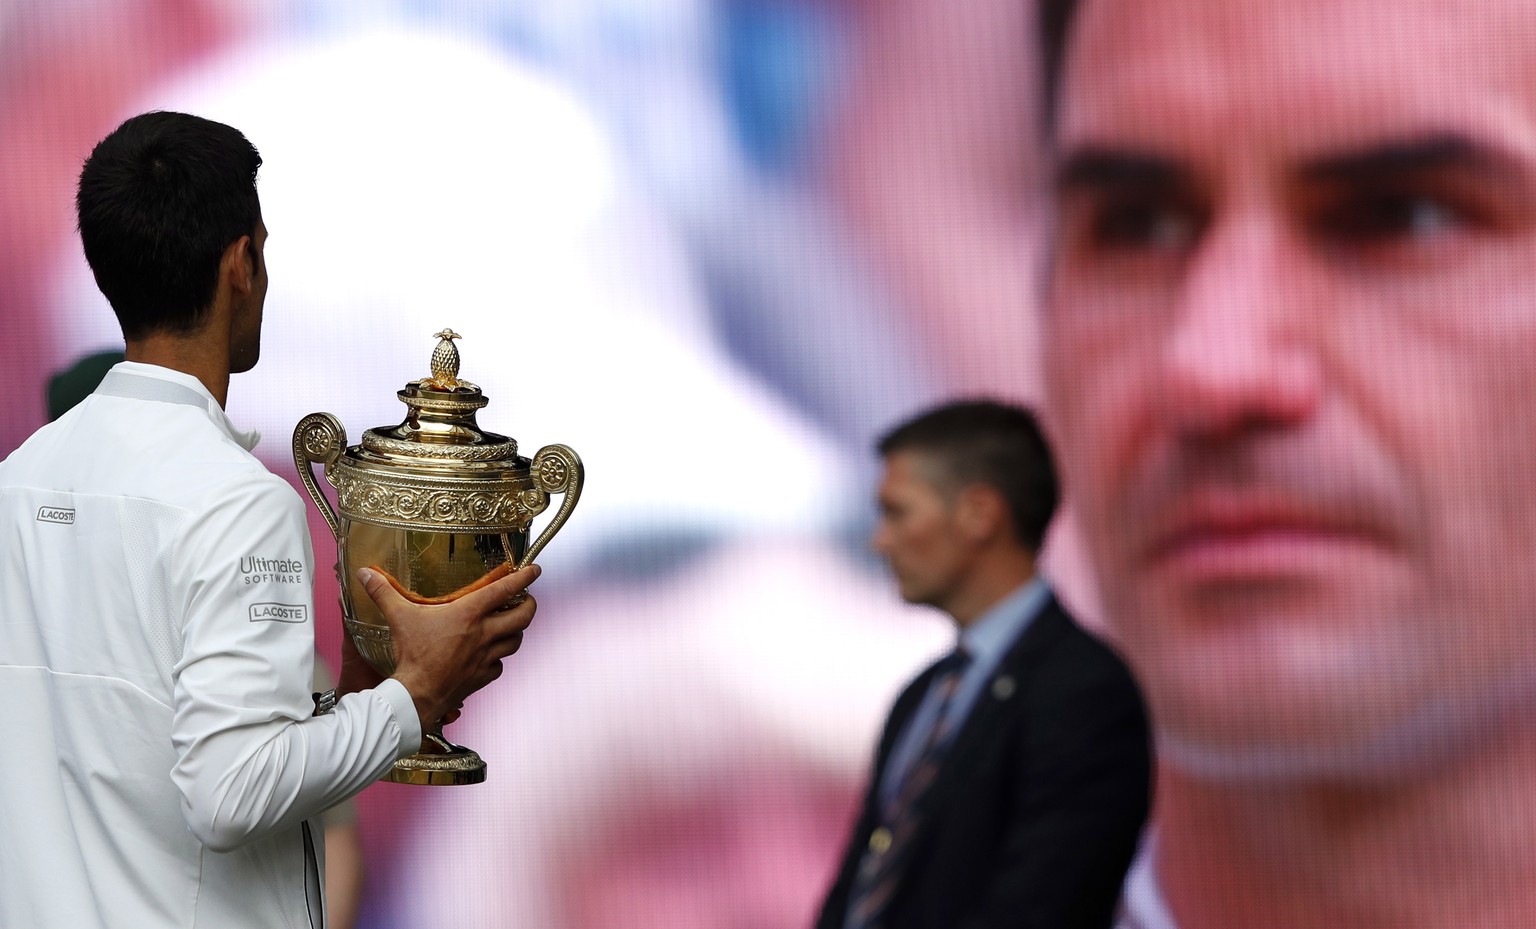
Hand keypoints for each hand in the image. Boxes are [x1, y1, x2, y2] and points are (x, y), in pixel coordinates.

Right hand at [356, 563, 538, 729]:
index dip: (523, 577)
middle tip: (526, 600)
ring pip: (516, 641)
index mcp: (469, 614)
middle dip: (529, 605)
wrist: (417, 694)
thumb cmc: (412, 653)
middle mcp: (485, 633)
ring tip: (511, 625)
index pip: (505, 589)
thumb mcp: (399, 617)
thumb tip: (365, 573)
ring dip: (516, 631)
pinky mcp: (484, 676)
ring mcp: (487, 656)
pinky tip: (491, 655)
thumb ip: (384, 593)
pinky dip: (500, 658)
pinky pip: (501, 665)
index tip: (534, 569)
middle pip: (523, 616)